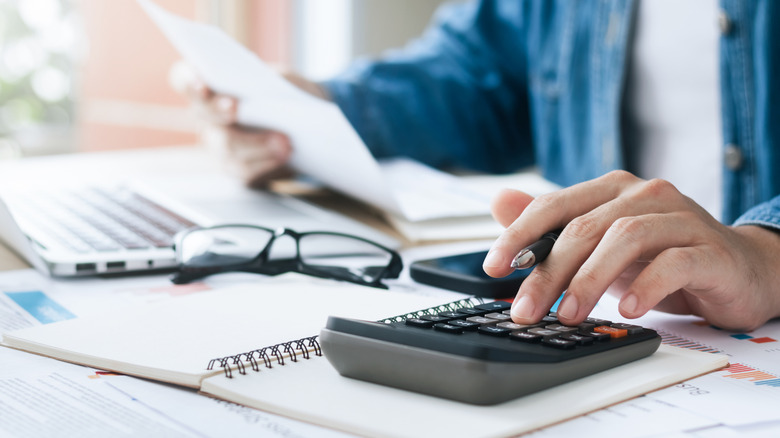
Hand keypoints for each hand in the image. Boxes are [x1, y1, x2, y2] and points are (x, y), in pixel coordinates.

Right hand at [170, 62, 327, 187]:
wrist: (302, 123)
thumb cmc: (284, 93)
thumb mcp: (282, 78)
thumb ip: (270, 82)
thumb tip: (267, 94)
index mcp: (209, 85)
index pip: (184, 79)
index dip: (188, 81)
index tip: (202, 84)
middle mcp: (206, 116)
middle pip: (204, 114)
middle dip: (220, 110)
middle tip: (237, 107)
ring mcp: (217, 145)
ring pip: (227, 147)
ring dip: (256, 144)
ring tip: (284, 142)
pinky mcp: (236, 169)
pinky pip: (244, 170)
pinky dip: (266, 163)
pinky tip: (284, 156)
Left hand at [482, 170, 779, 330]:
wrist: (737, 269)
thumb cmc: (660, 256)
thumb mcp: (599, 244)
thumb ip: (552, 226)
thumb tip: (499, 202)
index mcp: (612, 190)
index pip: (555, 205)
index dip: (519, 235)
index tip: (492, 267)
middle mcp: (644, 195)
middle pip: (584, 228)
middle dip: (548, 272)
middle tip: (526, 310)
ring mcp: (680, 218)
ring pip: (625, 238)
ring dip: (590, 280)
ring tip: (570, 314)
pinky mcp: (709, 250)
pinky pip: (673, 263)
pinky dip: (645, 287)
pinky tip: (627, 310)